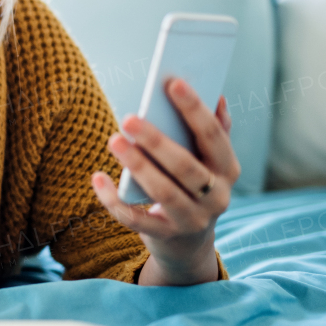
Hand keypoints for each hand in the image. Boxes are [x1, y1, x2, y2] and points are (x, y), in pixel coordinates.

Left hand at [90, 78, 239, 284]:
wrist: (188, 242)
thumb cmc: (192, 185)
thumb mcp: (208, 162)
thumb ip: (213, 132)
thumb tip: (218, 97)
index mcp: (227, 170)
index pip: (213, 136)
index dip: (195, 109)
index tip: (173, 83)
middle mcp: (216, 197)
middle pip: (185, 166)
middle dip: (157, 141)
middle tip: (129, 118)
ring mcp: (192, 220)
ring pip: (163, 192)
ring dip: (137, 165)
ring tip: (114, 140)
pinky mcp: (165, 236)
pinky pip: (135, 219)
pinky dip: (114, 200)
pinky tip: (97, 177)